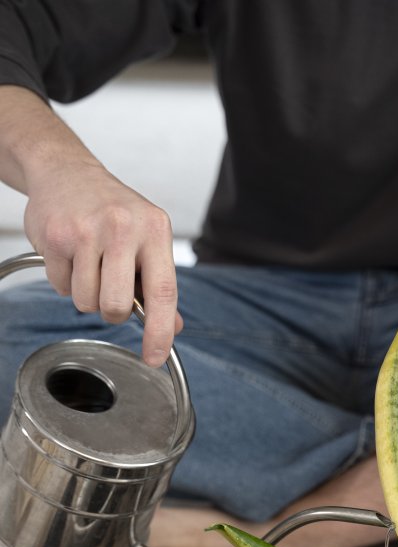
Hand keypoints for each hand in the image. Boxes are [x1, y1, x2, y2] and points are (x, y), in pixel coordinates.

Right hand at [24, 160, 182, 366]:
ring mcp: (87, 230)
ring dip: (86, 295)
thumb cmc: (111, 208)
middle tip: (110, 289)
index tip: (155, 356)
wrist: (66, 170)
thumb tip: (173, 327)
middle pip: (116, 306)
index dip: (159, 331)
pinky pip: (61, 287)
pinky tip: (70, 255)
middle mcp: (123, 227)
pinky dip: (64, 280)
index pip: (163, 292)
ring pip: (86, 302)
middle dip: (111, 311)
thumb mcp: (148, 238)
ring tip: (89, 265)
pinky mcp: (55, 236)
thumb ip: (159, 284)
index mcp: (155, 229)